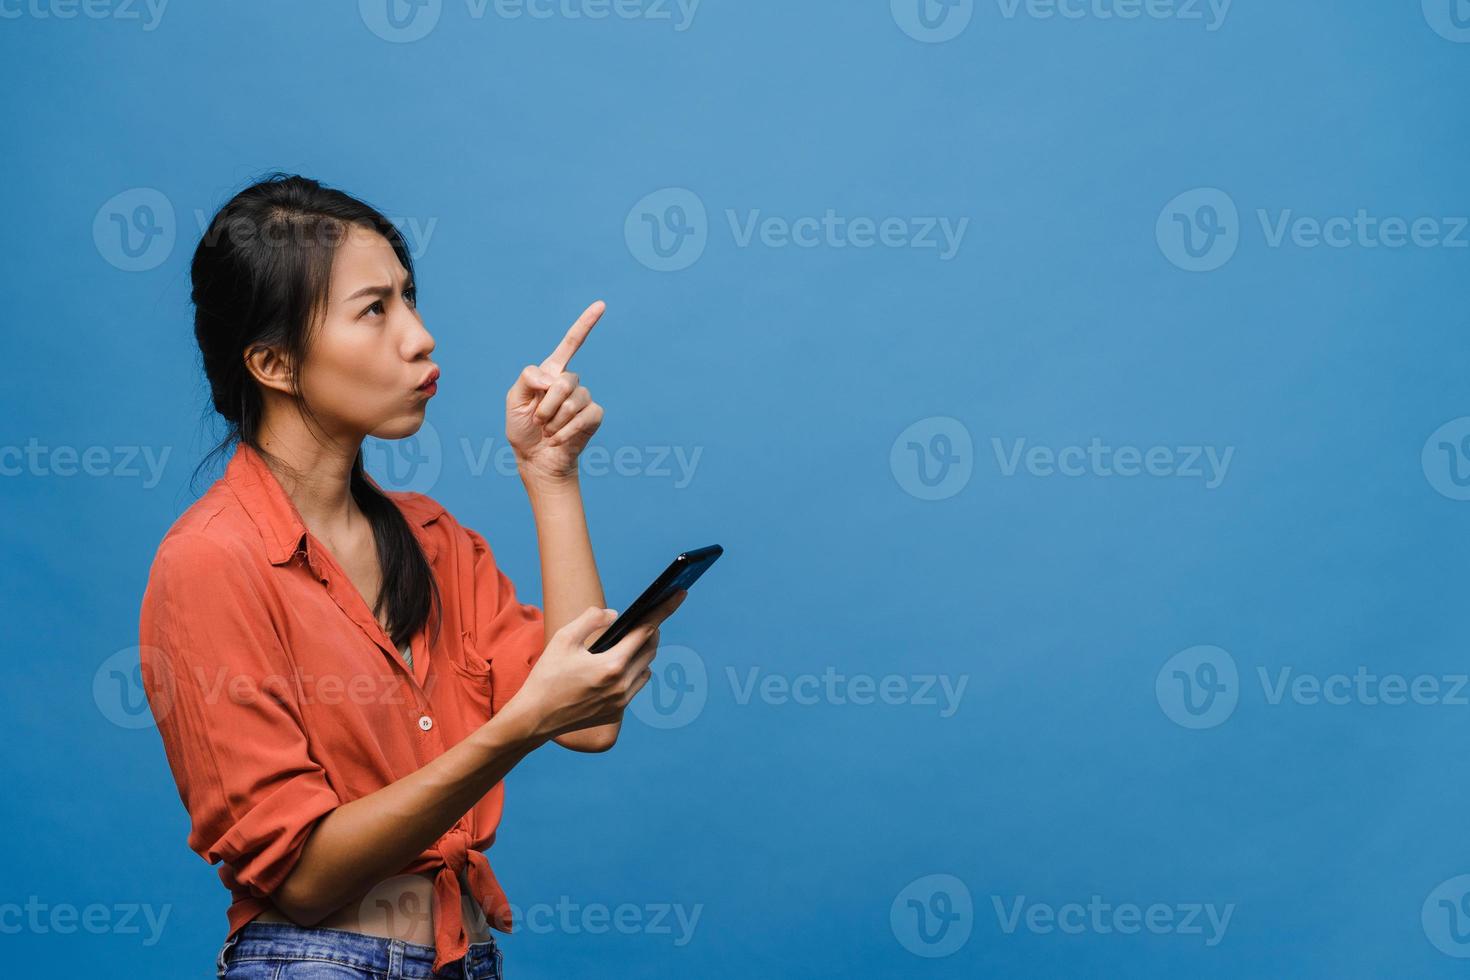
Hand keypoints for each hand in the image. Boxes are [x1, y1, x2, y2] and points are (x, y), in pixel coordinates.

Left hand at [506, 300, 607, 484]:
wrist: (536, 460)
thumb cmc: (523, 429)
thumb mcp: (514, 400)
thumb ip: (527, 379)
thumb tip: (552, 376)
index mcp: (551, 373)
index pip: (571, 343)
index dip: (586, 324)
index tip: (601, 305)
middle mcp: (570, 382)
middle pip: (564, 380)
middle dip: (546, 405)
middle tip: (539, 420)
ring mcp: (584, 398)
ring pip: (573, 400)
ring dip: (554, 421)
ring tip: (548, 430)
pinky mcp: (594, 416)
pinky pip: (584, 416)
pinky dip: (566, 431)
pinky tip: (558, 439)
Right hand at [513, 590, 687, 741]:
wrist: (536, 718)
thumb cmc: (547, 675)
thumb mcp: (564, 638)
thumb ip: (591, 619)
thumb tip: (615, 615)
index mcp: (611, 665)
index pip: (646, 630)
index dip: (664, 609)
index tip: (680, 593)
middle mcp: (622, 685)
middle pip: (650, 649)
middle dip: (651, 630)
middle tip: (647, 617)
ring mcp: (621, 702)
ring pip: (646, 668)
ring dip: (644, 652)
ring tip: (633, 639)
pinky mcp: (617, 713)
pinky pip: (636, 685)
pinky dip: (634, 671)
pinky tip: (622, 663)